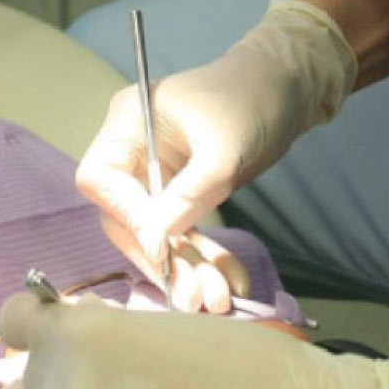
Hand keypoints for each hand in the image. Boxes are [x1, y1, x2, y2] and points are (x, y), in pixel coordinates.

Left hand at [0, 292, 388, 388]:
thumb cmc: (248, 367)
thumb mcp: (166, 326)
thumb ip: (110, 339)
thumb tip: (80, 353)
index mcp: (84, 328)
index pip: (16, 319)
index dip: (30, 330)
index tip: (43, 340)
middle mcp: (61, 378)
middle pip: (22, 381)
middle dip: (45, 383)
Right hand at [75, 1, 355, 304]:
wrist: (287, 87)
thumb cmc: (252, 99)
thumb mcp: (224, 147)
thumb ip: (189, 193)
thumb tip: (156, 241)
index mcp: (127, 124)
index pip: (102, 179)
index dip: (127, 216)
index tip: (161, 246)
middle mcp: (131, 153)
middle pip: (125, 217)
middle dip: (161, 258)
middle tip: (194, 296)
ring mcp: (152, 177)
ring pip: (155, 234)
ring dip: (185, 269)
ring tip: (215, 300)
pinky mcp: (176, 195)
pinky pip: (181, 233)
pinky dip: (203, 258)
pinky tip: (228, 281)